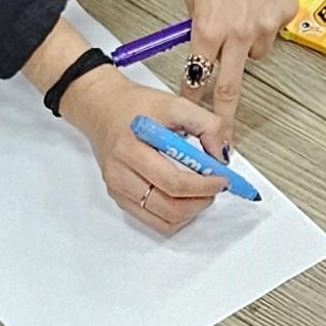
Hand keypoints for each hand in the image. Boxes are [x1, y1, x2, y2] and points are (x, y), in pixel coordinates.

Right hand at [56, 60, 233, 236]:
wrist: (102, 108)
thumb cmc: (134, 107)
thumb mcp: (174, 104)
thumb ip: (205, 124)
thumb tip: (222, 155)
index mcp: (131, 150)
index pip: (173, 182)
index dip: (204, 186)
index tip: (222, 179)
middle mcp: (121, 175)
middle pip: (170, 207)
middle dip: (201, 201)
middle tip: (215, 187)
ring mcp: (118, 190)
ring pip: (163, 221)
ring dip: (191, 212)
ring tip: (201, 192)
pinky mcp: (120, 199)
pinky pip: (154, 222)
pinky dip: (176, 216)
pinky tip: (185, 199)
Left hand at [185, 0, 297, 146]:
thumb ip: (198, 22)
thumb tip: (201, 41)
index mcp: (208, 28)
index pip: (197, 77)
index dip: (191, 98)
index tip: (190, 116)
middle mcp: (239, 32)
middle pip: (230, 87)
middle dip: (223, 116)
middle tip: (222, 137)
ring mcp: (267, 24)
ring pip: (256, 53)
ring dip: (246, 45)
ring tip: (240, 12)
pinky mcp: (286, 12)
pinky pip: (272, 30)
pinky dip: (264, 21)